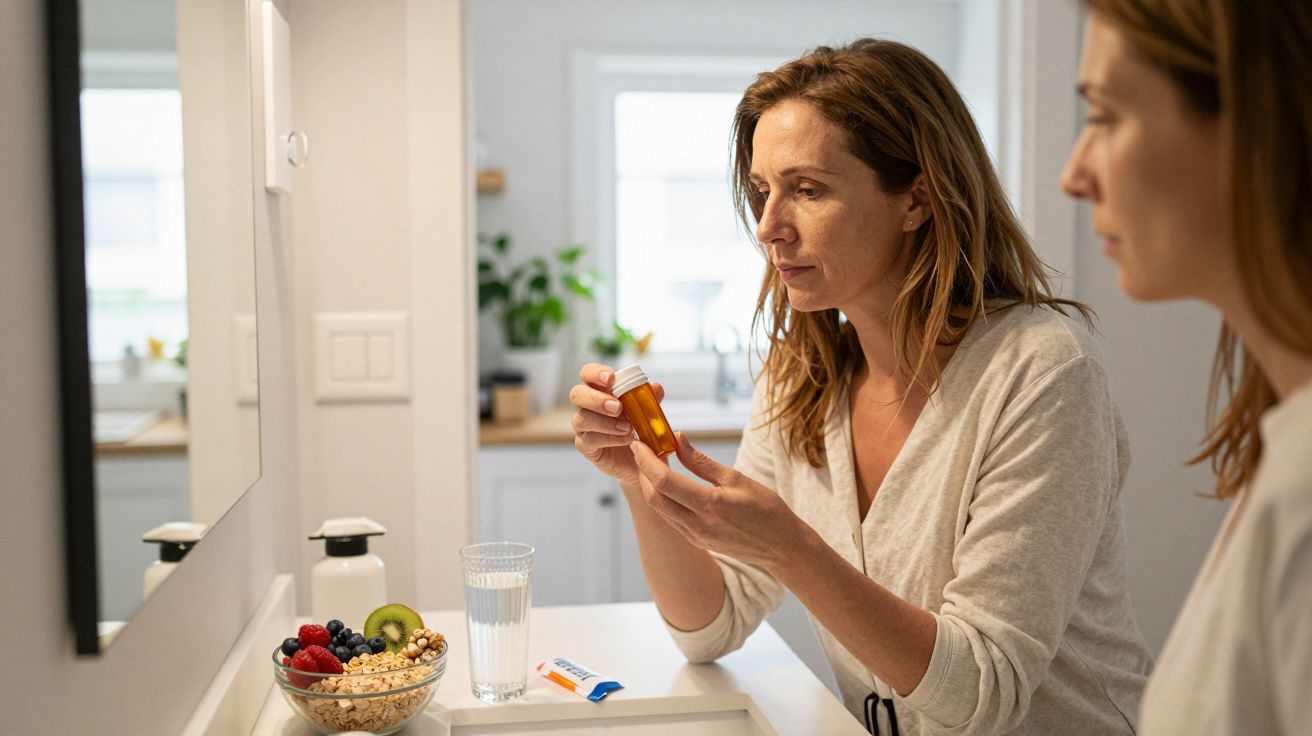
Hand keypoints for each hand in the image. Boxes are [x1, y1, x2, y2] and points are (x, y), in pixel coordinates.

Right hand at [569, 363, 663, 484]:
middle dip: (596, 399)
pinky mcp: (585, 445)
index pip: (588, 373)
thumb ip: (650, 400)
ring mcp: (583, 426)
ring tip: (628, 428)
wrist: (643, 461)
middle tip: (618, 407)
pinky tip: (625, 439)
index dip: (595, 372)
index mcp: (600, 390)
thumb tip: (655, 387)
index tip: (611, 378)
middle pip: (577, 394)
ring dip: (605, 422)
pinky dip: (608, 438)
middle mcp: (587, 406)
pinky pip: (589, 439)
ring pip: (581, 418)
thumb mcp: (650, 414)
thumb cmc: (642, 430)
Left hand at [629, 432, 808, 571]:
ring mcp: (696, 536)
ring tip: (651, 463)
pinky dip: (663, 499)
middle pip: (654, 497)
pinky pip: (671, 518)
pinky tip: (666, 484)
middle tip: (640, 450)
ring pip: (660, 509)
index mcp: (710, 505)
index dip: (646, 461)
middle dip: (643, 472)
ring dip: (650, 486)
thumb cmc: (766, 509)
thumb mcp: (737, 479)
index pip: (664, 481)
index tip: (638, 443)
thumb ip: (702, 462)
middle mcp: (698, 525)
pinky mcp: (697, 541)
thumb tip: (679, 439)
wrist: (781, 547)